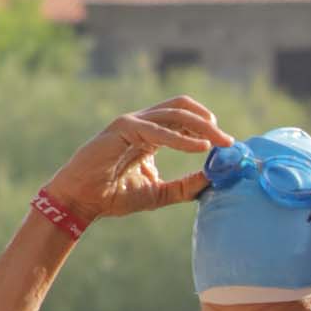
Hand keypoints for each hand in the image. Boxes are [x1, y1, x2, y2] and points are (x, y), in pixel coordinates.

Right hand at [42, 97, 227, 225]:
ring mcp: (131, 122)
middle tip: (229, 141)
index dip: (207, 128)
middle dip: (209, 124)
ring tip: (220, 143)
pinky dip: (182, 139)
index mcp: (150, 134)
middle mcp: (142, 122)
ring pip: (174, 114)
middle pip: (183, 110)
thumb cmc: (114, 196)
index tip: (227, 145)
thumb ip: (185, 186)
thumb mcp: (159, 192)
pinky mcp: (123, 128)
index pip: (184, 119)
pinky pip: (159, 130)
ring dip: (201, 127)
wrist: (82, 200)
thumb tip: (213, 181)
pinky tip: (200, 149)